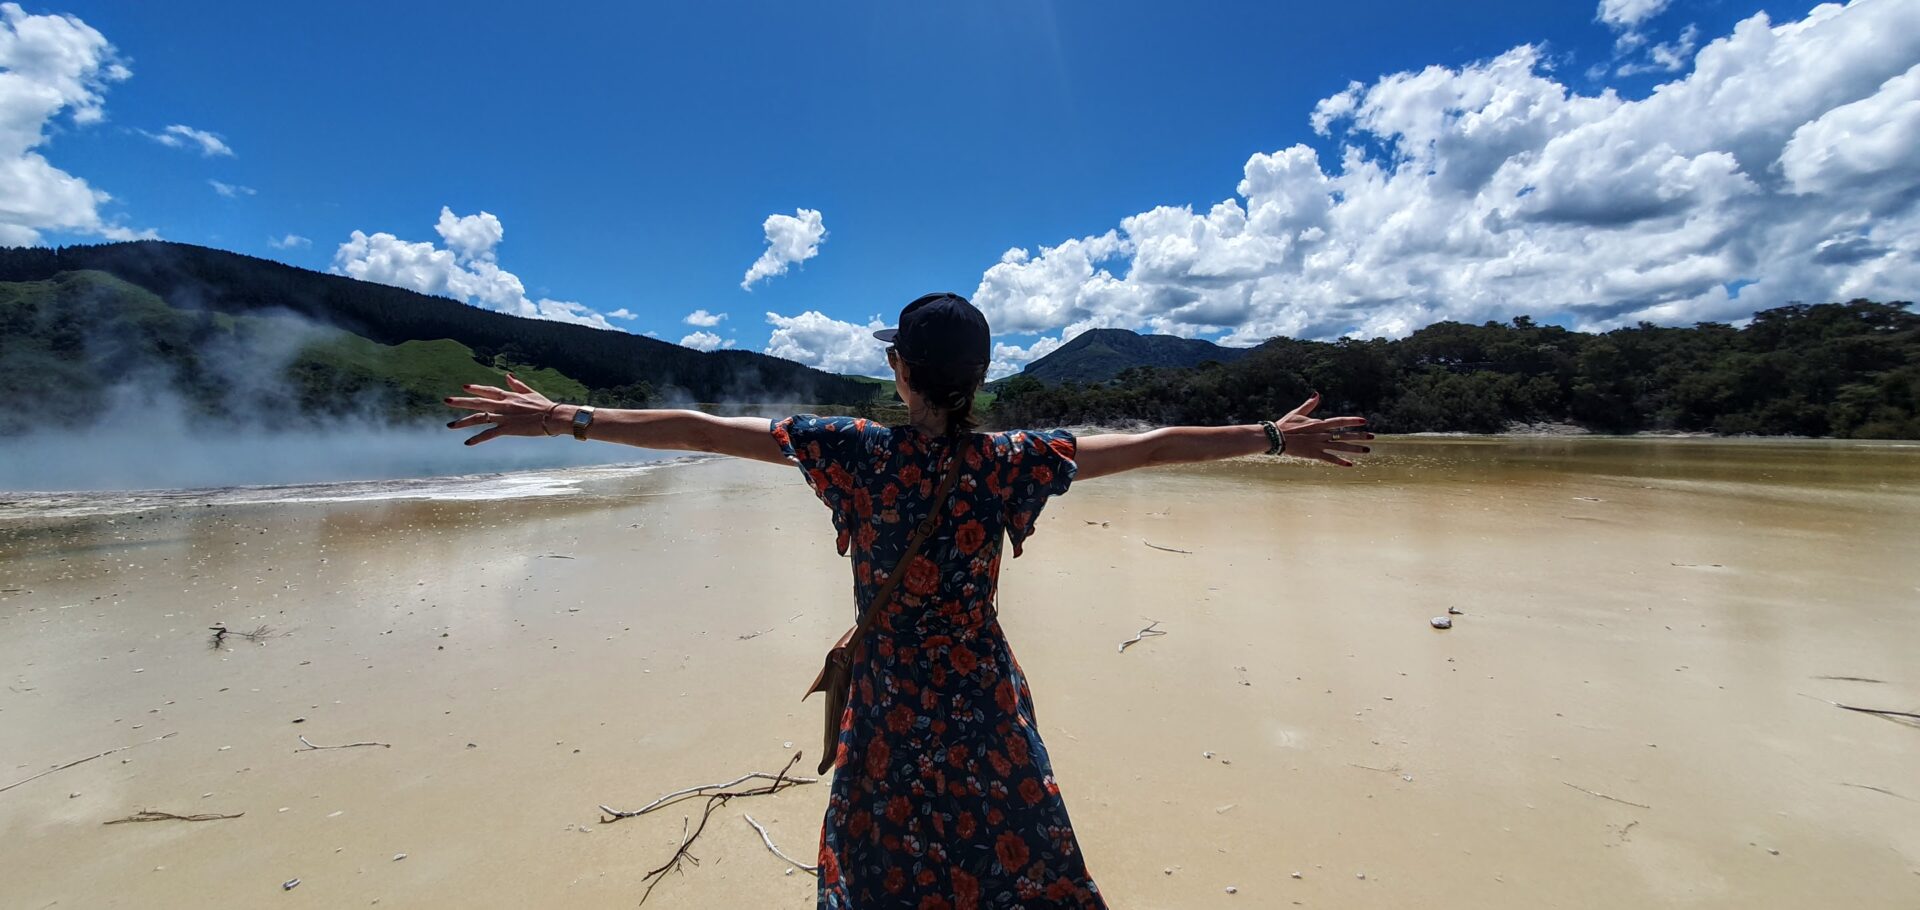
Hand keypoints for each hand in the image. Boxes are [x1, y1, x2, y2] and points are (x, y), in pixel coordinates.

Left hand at [444, 374, 573, 445]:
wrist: (553, 416)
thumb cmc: (545, 405)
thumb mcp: (530, 392)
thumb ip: (517, 385)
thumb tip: (507, 376)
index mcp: (508, 396)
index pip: (488, 391)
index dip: (476, 389)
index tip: (464, 387)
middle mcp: (503, 405)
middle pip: (477, 402)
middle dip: (460, 402)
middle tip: (446, 400)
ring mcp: (504, 417)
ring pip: (479, 418)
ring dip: (463, 421)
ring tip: (449, 425)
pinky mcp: (508, 429)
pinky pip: (489, 434)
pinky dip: (478, 439)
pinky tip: (467, 443)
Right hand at [1277, 392, 1372, 466]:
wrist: (1275, 437)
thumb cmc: (1285, 425)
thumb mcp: (1297, 412)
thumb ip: (1309, 405)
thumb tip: (1317, 394)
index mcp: (1318, 424)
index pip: (1339, 421)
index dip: (1352, 421)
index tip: (1364, 421)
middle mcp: (1322, 434)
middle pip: (1344, 434)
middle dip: (1359, 435)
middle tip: (1372, 436)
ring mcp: (1319, 444)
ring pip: (1340, 446)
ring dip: (1354, 448)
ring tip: (1367, 450)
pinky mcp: (1314, 454)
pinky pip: (1330, 458)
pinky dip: (1340, 461)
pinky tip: (1350, 464)